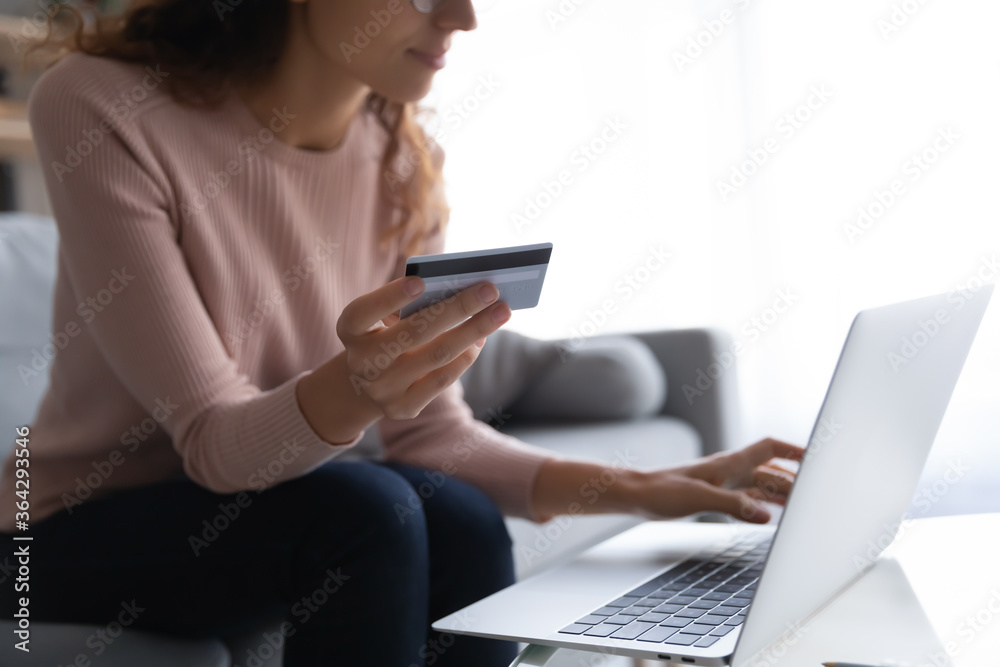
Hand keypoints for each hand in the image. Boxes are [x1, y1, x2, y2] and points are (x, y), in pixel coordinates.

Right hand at [335, 275, 510, 420]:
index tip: (420, 281)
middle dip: (458, 308)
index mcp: (350, 331)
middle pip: (414, 332)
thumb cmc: (387, 334)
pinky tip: (482, 339)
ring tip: (500, 312)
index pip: (363, 312)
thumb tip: (465, 291)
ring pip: (437, 355)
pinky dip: (466, 356)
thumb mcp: (387, 318)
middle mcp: (361, 362)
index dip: (389, 297)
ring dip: (474, 330)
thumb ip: (414, 304)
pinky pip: (443, 379)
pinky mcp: (402, 408)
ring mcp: (381, 389)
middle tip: (490, 290)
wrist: (369, 383)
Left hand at [627, 438, 803, 523]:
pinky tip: (770, 515)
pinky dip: (762, 506)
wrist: (636, 495)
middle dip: (795, 478)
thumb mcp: (700, 498)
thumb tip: (768, 516)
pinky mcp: (713, 497)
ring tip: (802, 506)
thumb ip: (735, 506)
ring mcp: (723, 484)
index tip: (818, 456)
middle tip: (817, 492)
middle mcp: (729, 471)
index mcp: (729, 463)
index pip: (770, 448)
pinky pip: (747, 499)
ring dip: (781, 494)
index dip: (795, 450)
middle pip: (771, 471)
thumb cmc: (662, 491)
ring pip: (760, 486)